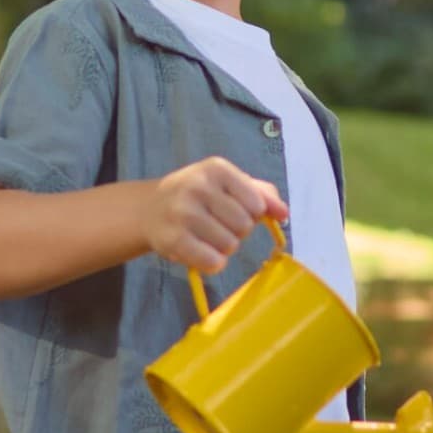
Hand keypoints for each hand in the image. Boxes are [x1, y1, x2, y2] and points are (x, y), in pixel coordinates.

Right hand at [145, 157, 287, 273]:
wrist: (149, 209)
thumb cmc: (197, 196)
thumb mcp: (227, 184)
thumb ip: (261, 194)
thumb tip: (283, 213)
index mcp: (216, 169)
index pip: (256, 204)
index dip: (251, 213)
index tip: (234, 209)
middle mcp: (198, 187)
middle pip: (244, 226)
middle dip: (237, 231)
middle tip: (217, 225)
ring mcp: (183, 213)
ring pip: (230, 245)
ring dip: (223, 248)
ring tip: (206, 237)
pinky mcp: (173, 239)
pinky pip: (213, 262)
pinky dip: (213, 263)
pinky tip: (201, 252)